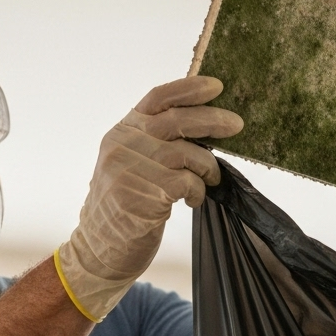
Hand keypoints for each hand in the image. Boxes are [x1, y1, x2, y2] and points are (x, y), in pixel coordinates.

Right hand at [55, 76, 242, 320]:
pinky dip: (198, 192)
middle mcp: (123, 145)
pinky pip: (187, 183)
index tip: (216, 86)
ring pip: (188, 154)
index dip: (189, 88)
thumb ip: (155, 143)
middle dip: (212, 120)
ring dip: (207, 168)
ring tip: (209, 180)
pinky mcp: (143, 194)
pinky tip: (192, 201)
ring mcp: (130, 169)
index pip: (157, 98)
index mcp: (122, 132)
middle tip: (236, 124)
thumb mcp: (130, 165)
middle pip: (177, 121)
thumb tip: (204, 126)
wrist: (99, 249)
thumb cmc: (123, 207)